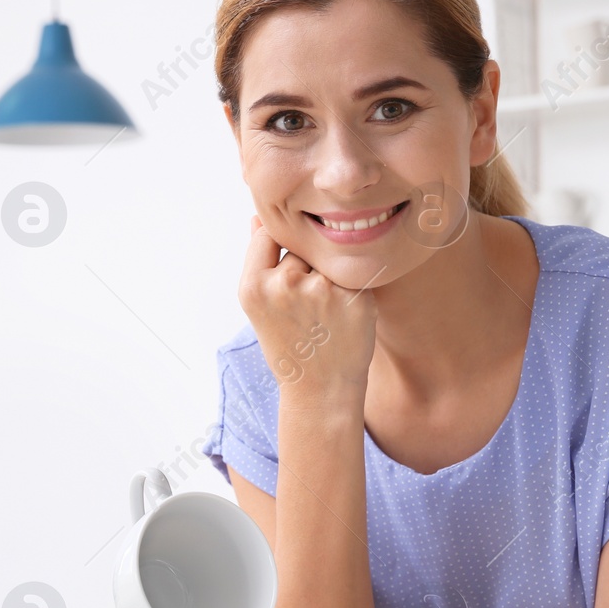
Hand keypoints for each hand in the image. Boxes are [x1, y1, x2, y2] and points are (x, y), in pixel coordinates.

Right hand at [237, 215, 376, 402]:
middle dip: (307, 267)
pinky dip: (353, 290)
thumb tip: (257, 217)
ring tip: (325, 313)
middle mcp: (285, 284)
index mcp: (253, 286)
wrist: (319, 391)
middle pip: (301, 247)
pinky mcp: (355, 298)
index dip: (280, 248)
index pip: (269, 234)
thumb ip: (259, 259)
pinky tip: (344, 317)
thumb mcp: (260, 305)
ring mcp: (322, 290)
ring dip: (330, 277)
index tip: (287, 270)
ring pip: (328, 259)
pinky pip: (355, 274)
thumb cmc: (288, 345)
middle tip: (308, 306)